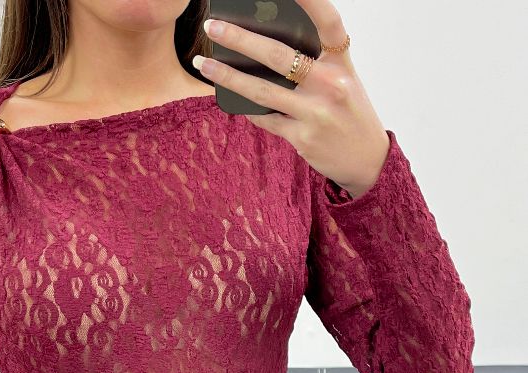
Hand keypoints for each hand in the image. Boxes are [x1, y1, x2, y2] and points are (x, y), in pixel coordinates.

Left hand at [195, 0, 390, 198]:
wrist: (366, 159)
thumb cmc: (348, 112)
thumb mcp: (342, 80)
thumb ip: (315, 63)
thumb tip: (265, 47)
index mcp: (341, 63)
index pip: (328, 22)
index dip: (310, 0)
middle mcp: (331, 85)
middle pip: (278, 55)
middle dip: (240, 39)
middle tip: (212, 27)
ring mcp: (316, 113)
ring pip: (262, 91)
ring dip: (228, 76)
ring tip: (204, 64)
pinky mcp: (303, 138)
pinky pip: (265, 119)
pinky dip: (246, 108)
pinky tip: (228, 98)